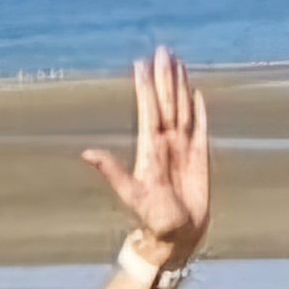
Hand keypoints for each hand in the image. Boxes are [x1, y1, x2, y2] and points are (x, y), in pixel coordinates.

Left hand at [81, 46, 210, 268]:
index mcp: (150, 148)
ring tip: (178, 64)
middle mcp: (166, 143)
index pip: (149, 110)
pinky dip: (200, 110)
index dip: (146, 87)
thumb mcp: (131, 195)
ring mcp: (183, 149)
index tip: (142, 64)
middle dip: (165, 77)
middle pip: (167, 102)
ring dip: (180, 87)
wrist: (177, 237)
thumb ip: (112, 172)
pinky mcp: (199, 158)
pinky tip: (196, 93)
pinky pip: (200, 128)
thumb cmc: (154, 220)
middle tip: (163, 51)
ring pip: (183, 109)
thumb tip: (87, 154)